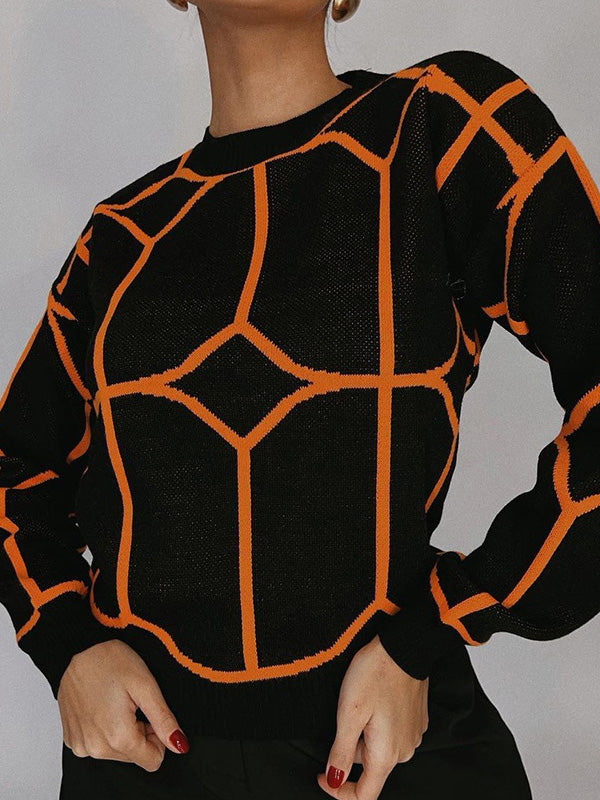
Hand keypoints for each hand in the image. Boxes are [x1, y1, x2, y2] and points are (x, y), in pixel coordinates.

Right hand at [57, 639, 189, 771]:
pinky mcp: (72, 740)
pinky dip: (104, 729)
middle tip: (132, 703)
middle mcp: (96, 748)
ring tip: (115, 702)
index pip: (153, 761)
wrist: (75, 648)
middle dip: (139, 732)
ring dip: (122, 731)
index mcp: (117, 737)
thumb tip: (179, 744)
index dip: (157, 737)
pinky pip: (98, 745)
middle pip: (135, 757)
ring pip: (117, 752)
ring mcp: (81, 746)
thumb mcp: (145, 685)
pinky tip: (101, 705)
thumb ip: (164, 720)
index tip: (149, 714)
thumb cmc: (109, 661)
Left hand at [317, 634, 428, 798]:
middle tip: (343, 717)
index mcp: (386, 754)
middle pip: (371, 768)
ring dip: (366, 735)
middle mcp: (404, 750)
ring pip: (381, 749)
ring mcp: (414, 735)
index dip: (339, 791)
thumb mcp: (349, 713)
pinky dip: (380, 724)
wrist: (406, 646)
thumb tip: (334, 778)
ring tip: (360, 702)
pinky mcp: (417, 720)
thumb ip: (341, 751)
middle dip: (352, 751)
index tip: (323, 775)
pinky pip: (394, 733)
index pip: (364, 795)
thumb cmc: (377, 673)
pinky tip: (375, 700)